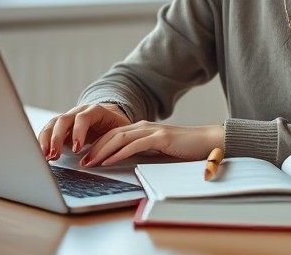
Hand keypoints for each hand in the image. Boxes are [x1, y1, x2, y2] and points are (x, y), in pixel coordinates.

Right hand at [37, 103, 130, 159]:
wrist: (110, 115)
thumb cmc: (115, 125)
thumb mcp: (120, 130)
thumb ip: (115, 139)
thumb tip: (111, 154)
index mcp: (95, 110)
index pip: (83, 118)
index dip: (78, 132)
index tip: (76, 149)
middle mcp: (78, 111)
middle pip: (63, 120)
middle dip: (57, 138)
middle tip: (55, 155)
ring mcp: (68, 117)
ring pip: (53, 124)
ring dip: (47, 140)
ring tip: (45, 156)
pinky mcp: (61, 126)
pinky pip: (49, 130)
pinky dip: (43, 141)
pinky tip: (42, 153)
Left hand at [79, 122, 224, 167]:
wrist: (210, 142)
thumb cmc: (186, 148)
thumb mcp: (159, 150)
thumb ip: (144, 151)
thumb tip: (126, 160)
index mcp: (143, 129)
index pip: (113, 135)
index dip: (97, 145)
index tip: (85, 157)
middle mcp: (144, 127)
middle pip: (112, 135)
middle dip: (94, 148)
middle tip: (80, 161)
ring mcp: (152, 131)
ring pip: (119, 138)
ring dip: (102, 151)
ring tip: (90, 162)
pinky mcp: (161, 138)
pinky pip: (134, 145)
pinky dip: (119, 153)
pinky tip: (110, 161)